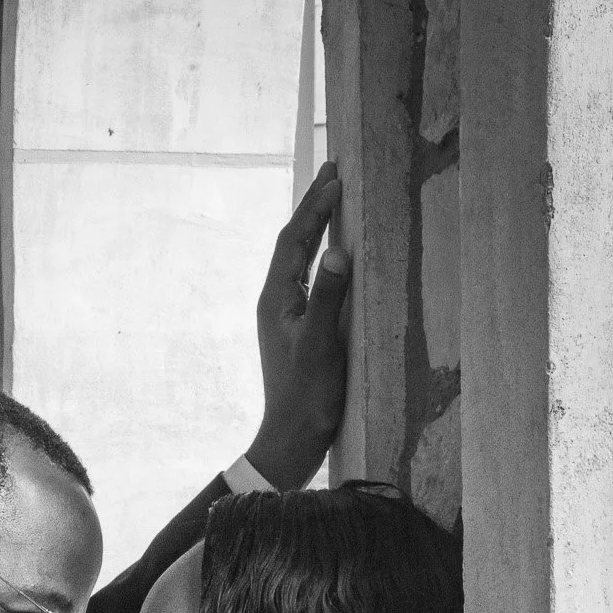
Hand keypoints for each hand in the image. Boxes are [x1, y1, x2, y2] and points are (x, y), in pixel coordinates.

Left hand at [246, 161, 350, 488]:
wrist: (292, 440)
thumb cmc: (307, 397)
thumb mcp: (321, 345)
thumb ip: (328, 297)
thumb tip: (337, 250)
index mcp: (276, 299)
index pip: (293, 239)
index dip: (314, 206)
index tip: (337, 176)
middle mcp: (275, 302)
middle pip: (292, 243)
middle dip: (313, 207)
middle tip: (335, 172)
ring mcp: (284, 317)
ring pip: (299, 260)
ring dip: (317, 229)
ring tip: (336, 201)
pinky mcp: (297, 331)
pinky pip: (308, 280)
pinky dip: (322, 258)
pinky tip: (336, 257)